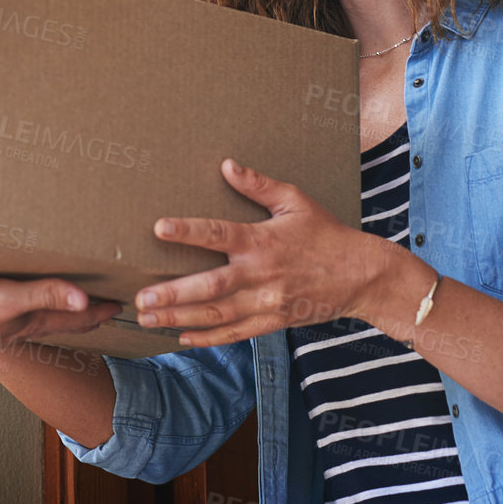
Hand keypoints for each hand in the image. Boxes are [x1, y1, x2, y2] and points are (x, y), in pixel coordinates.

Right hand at [0, 276, 120, 359]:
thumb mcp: (7, 299)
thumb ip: (45, 296)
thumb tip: (84, 299)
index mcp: (34, 320)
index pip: (79, 317)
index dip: (102, 310)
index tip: (124, 302)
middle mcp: (23, 325)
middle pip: (66, 320)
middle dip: (89, 312)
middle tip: (108, 301)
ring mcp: (4, 324)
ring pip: (45, 317)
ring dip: (64, 309)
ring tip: (76, 298)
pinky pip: (21, 311)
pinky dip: (35, 304)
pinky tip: (24, 297)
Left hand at [133, 160, 410, 347]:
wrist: (362, 275)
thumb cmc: (326, 234)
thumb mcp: (295, 201)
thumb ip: (258, 185)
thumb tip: (227, 165)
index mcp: (263, 240)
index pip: (219, 233)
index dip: (189, 231)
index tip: (159, 228)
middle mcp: (261, 274)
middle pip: (210, 286)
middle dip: (173, 294)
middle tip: (141, 298)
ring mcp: (266, 302)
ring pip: (217, 315)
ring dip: (180, 318)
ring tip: (147, 318)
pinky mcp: (273, 322)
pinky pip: (236, 334)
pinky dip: (208, 339)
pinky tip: (182, 338)